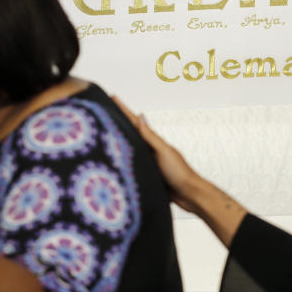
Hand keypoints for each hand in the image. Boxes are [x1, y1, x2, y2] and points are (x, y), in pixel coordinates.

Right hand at [113, 95, 247, 246]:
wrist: (189, 195)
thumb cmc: (179, 172)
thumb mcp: (163, 152)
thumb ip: (151, 136)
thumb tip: (141, 116)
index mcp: (153, 142)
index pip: (134, 122)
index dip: (123, 110)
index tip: (112, 96)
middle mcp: (149, 150)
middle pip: (129, 133)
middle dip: (117, 122)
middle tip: (102, 111)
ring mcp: (148, 162)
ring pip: (129, 149)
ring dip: (118, 141)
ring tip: (104, 131)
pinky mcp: (147, 175)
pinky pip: (131, 165)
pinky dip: (122, 160)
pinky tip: (114, 160)